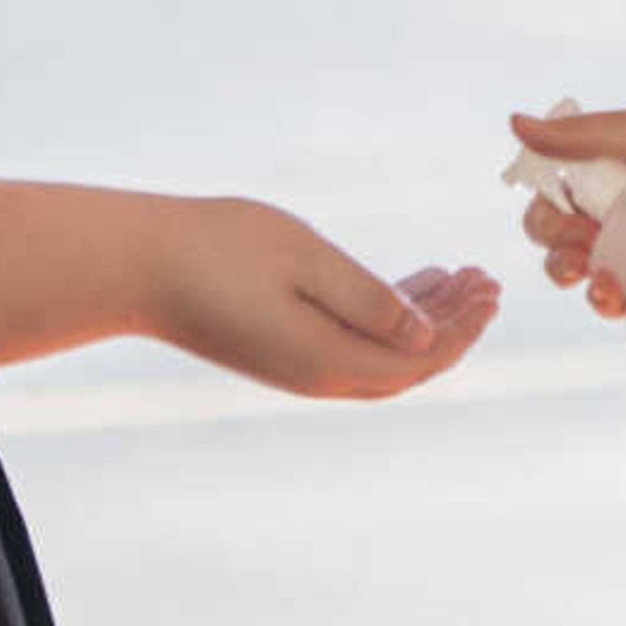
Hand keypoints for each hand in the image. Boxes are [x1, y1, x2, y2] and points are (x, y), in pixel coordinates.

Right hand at [152, 198, 499, 401]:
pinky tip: (407, 283)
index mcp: (328, 361)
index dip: (462, 330)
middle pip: (407, 368)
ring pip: (380, 356)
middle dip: (453, 328)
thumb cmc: (218, 248)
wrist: (136, 265)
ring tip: (458, 278)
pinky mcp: (278, 349)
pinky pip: (350, 343)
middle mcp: (315, 377)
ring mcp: (294, 367)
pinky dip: (386, 318)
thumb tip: (425, 337)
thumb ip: (369, 299)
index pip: (419, 360)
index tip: (489, 289)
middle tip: (487, 284)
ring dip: (422, 321)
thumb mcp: (306, 259)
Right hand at [508, 92, 625, 350]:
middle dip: (565, 269)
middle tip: (582, 266)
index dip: (547, 227)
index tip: (561, 229)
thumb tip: (515, 123)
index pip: (555, 211)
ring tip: (614, 291)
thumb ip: (585, 135)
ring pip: (612, 294)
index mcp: (613, 178)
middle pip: (573, 259)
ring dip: (601, 301)